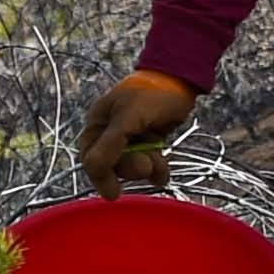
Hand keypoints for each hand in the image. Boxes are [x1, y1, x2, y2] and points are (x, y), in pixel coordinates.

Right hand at [77, 70, 197, 194]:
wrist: (181, 80)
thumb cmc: (152, 94)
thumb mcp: (128, 117)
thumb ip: (110, 143)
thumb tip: (93, 170)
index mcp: (97, 125)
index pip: (91, 159)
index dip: (102, 177)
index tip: (114, 194)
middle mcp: (109, 134)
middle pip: (113, 167)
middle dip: (132, 167)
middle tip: (148, 161)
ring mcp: (129, 140)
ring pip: (132, 168)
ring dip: (148, 167)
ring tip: (159, 157)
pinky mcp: (147, 144)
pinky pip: (148, 166)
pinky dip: (157, 170)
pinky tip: (164, 172)